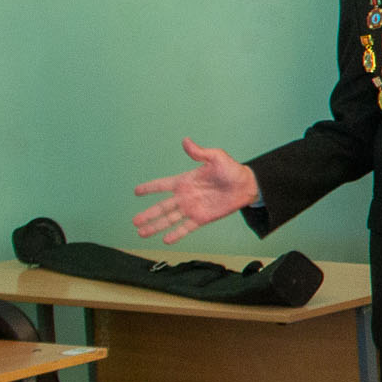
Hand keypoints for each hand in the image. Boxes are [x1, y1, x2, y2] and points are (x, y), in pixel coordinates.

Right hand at [132, 139, 260, 243]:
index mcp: (185, 181)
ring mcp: (192, 208)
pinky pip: (186, 228)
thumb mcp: (216, 157)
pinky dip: (176, 234)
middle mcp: (185, 196)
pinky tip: (166, 240)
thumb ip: (199, 152)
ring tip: (141, 233)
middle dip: (148, 214)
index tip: (136, 191)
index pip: (162, 185)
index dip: (149, 188)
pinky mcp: (202, 218)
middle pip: (161, 207)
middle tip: (134, 221)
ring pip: (169, 219)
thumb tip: (186, 141)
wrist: (247, 185)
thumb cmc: (231, 170)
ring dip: (156, 226)